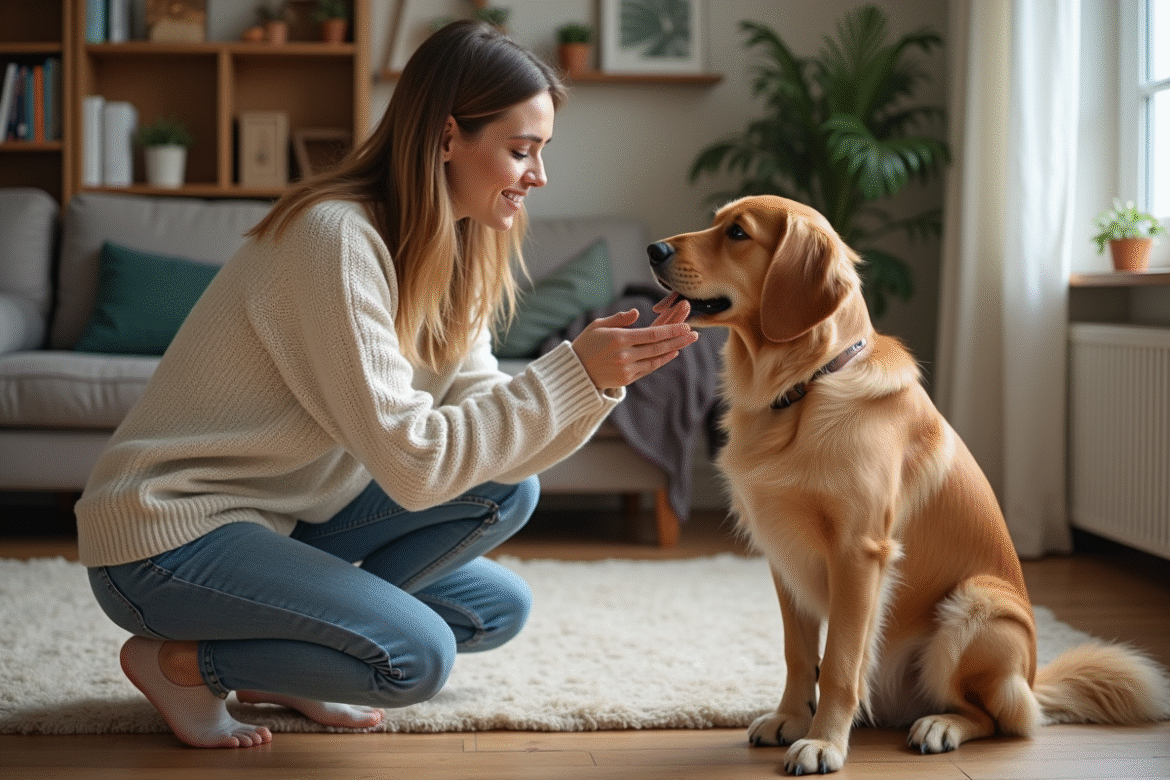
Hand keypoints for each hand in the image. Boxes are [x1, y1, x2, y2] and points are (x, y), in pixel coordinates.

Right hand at [571, 296, 697, 390]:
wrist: (574, 372)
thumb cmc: (586, 344)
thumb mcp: (598, 325)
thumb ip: (619, 319)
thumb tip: (637, 312)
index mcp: (619, 339)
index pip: (652, 334)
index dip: (671, 330)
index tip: (685, 325)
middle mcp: (625, 355)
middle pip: (659, 347)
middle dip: (678, 339)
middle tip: (693, 333)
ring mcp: (627, 369)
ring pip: (656, 359)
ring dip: (674, 349)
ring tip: (687, 341)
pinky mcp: (627, 379)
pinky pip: (649, 368)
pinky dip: (662, 360)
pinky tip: (672, 352)